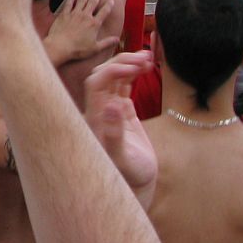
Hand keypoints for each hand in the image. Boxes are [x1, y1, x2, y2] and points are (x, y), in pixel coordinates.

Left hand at [44, 0, 119, 66]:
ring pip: (82, 0)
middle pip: (93, 2)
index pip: (104, 12)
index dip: (109, 5)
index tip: (111, 0)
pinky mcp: (64, 15)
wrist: (60, 47)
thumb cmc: (78, 50)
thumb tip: (117, 39)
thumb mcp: (95, 48)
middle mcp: (85, 16)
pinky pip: (69, 4)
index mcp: (94, 24)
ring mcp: (74, 14)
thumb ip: (107, 42)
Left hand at [83, 53, 157, 205]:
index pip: (96, 83)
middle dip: (121, 62)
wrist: (136, 183)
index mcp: (94, 117)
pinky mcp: (121, 111)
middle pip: (103, 75)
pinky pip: (124, 86)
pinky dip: (134, 74)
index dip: (111, 70)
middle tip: (145, 58)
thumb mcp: (123, 159)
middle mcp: (98, 110)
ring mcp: (110, 109)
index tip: (134, 67)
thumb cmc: (128, 175)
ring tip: (149, 58)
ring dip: (128, 64)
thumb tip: (112, 106)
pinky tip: (148, 66)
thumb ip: (115, 135)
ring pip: (114, 78)